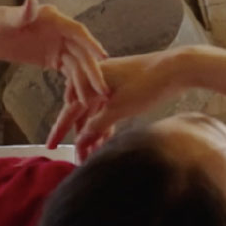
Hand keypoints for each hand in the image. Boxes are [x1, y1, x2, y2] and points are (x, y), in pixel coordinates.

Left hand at [0, 0, 105, 91]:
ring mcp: (58, 45)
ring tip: (89, 103)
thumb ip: (20, 14)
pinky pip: (69, 72)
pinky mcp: (54, 58)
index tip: (103, 58)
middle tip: (102, 91)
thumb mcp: (3, 20)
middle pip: (82, 52)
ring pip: (77, 65)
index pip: (76, 31)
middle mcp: (59, 31)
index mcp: (52, 19)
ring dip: (85, 83)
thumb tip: (33, 1)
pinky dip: (75, 84)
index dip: (90, 44)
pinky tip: (78, 99)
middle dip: (92, 71)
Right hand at [49, 50, 196, 152]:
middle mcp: (95, 81)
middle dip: (80, 137)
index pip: (69, 111)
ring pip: (95, 113)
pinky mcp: (121, 89)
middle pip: (81, 113)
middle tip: (78, 158)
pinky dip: (106, 124)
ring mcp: (108, 84)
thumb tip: (80, 139)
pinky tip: (105, 141)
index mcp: (89, 82)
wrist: (175, 67)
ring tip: (93, 155)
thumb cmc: (147, 84)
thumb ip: (98, 124)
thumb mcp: (119, 108)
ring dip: (94, 133)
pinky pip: (107, 109)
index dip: (59, 131)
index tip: (49, 147)